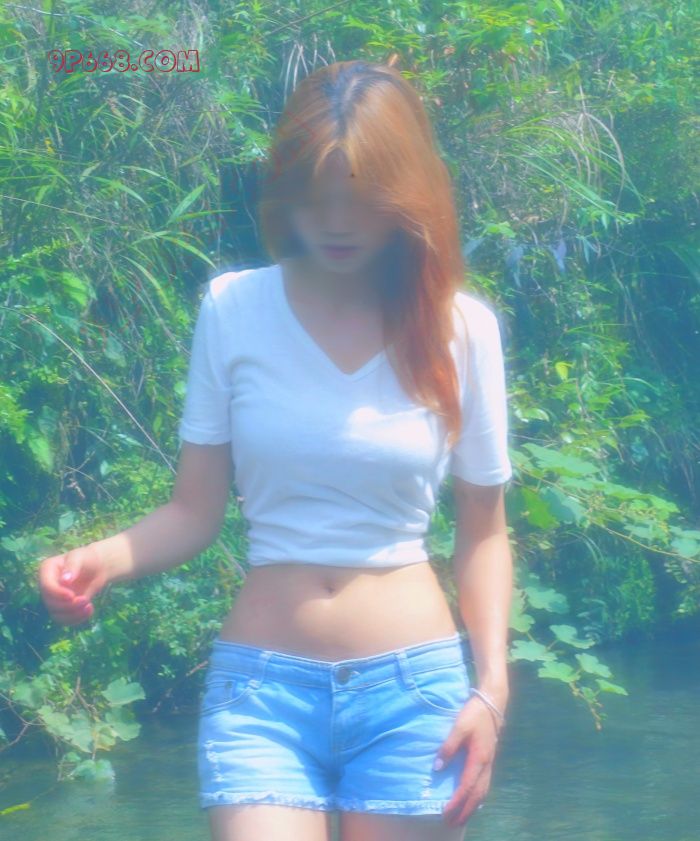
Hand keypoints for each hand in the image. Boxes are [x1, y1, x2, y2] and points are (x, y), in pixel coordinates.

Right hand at [37, 542, 108, 624]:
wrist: (97, 567)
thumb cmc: (87, 558)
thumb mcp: (81, 558)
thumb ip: (72, 567)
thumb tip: (64, 581)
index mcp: (47, 570)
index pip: (46, 586)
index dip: (57, 594)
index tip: (72, 596)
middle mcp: (47, 586)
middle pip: (50, 603)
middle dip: (68, 605)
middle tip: (85, 600)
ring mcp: (53, 598)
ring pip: (56, 615)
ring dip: (73, 615)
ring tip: (89, 607)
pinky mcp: (62, 608)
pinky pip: (64, 620)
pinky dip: (76, 619)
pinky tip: (89, 610)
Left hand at [435, 688, 506, 827]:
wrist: (492, 703)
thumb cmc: (474, 714)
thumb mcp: (458, 727)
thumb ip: (448, 747)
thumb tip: (437, 768)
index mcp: (478, 758)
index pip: (466, 786)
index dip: (456, 801)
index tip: (445, 812)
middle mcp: (486, 765)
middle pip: (477, 795)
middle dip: (465, 811)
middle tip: (452, 823)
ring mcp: (489, 763)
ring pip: (483, 792)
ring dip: (472, 806)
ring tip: (461, 817)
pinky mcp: (489, 759)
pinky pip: (485, 785)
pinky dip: (478, 797)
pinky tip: (473, 800)